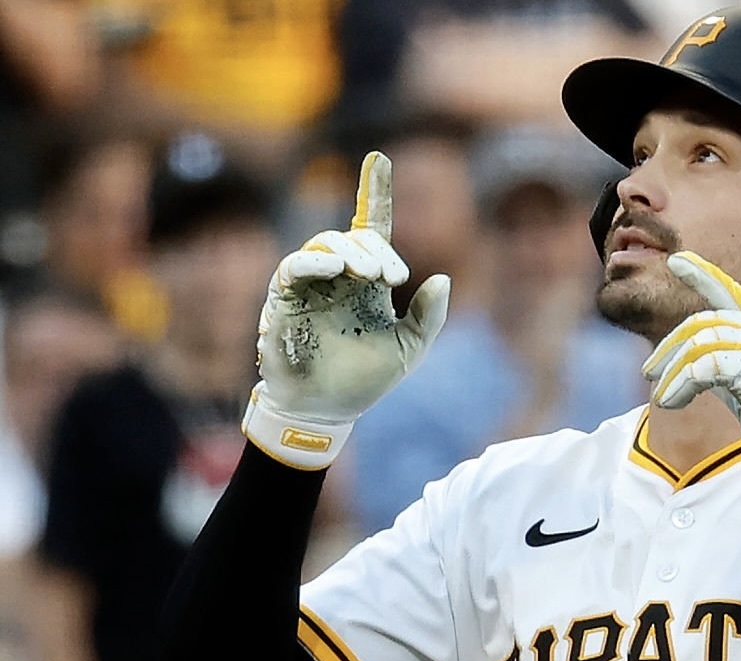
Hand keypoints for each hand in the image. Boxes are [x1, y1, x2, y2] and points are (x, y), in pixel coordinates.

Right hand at [242, 151, 450, 469]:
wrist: (328, 410)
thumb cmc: (366, 378)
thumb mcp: (410, 347)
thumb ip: (429, 314)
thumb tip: (442, 278)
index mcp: (368, 281)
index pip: (371, 226)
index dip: (374, 191)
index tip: (379, 158)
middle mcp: (340, 275)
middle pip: (355, 237)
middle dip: (375, 248)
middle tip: (390, 276)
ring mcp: (312, 284)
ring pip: (326, 244)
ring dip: (351, 252)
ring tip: (371, 275)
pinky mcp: (285, 297)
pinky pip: (294, 266)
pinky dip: (314, 262)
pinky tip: (334, 271)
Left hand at [642, 252, 740, 515]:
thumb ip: (725, 369)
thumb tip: (690, 363)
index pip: (731, 294)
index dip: (703, 275)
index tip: (677, 260)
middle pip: (703, 323)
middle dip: (670, 347)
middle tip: (649, 372)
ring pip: (699, 343)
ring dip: (673, 371)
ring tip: (664, 396)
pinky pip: (702, 367)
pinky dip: (681, 384)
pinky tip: (672, 402)